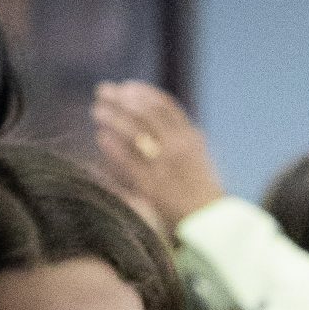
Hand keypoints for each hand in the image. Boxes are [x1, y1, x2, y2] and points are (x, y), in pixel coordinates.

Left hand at [92, 82, 225, 227]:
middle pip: (144, 112)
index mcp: (191, 137)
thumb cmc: (202, 189)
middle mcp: (178, 147)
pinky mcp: (151, 185)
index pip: (164, 104)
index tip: (126, 86)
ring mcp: (164, 165)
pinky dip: (112, 145)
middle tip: (103, 91)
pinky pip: (127, 160)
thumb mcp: (199, 156)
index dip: (142, 92)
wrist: (210, 223)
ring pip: (133, 131)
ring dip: (112, 116)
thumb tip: (154, 114)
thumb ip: (181, 135)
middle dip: (120, 98)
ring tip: (97, 110)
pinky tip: (101, 136)